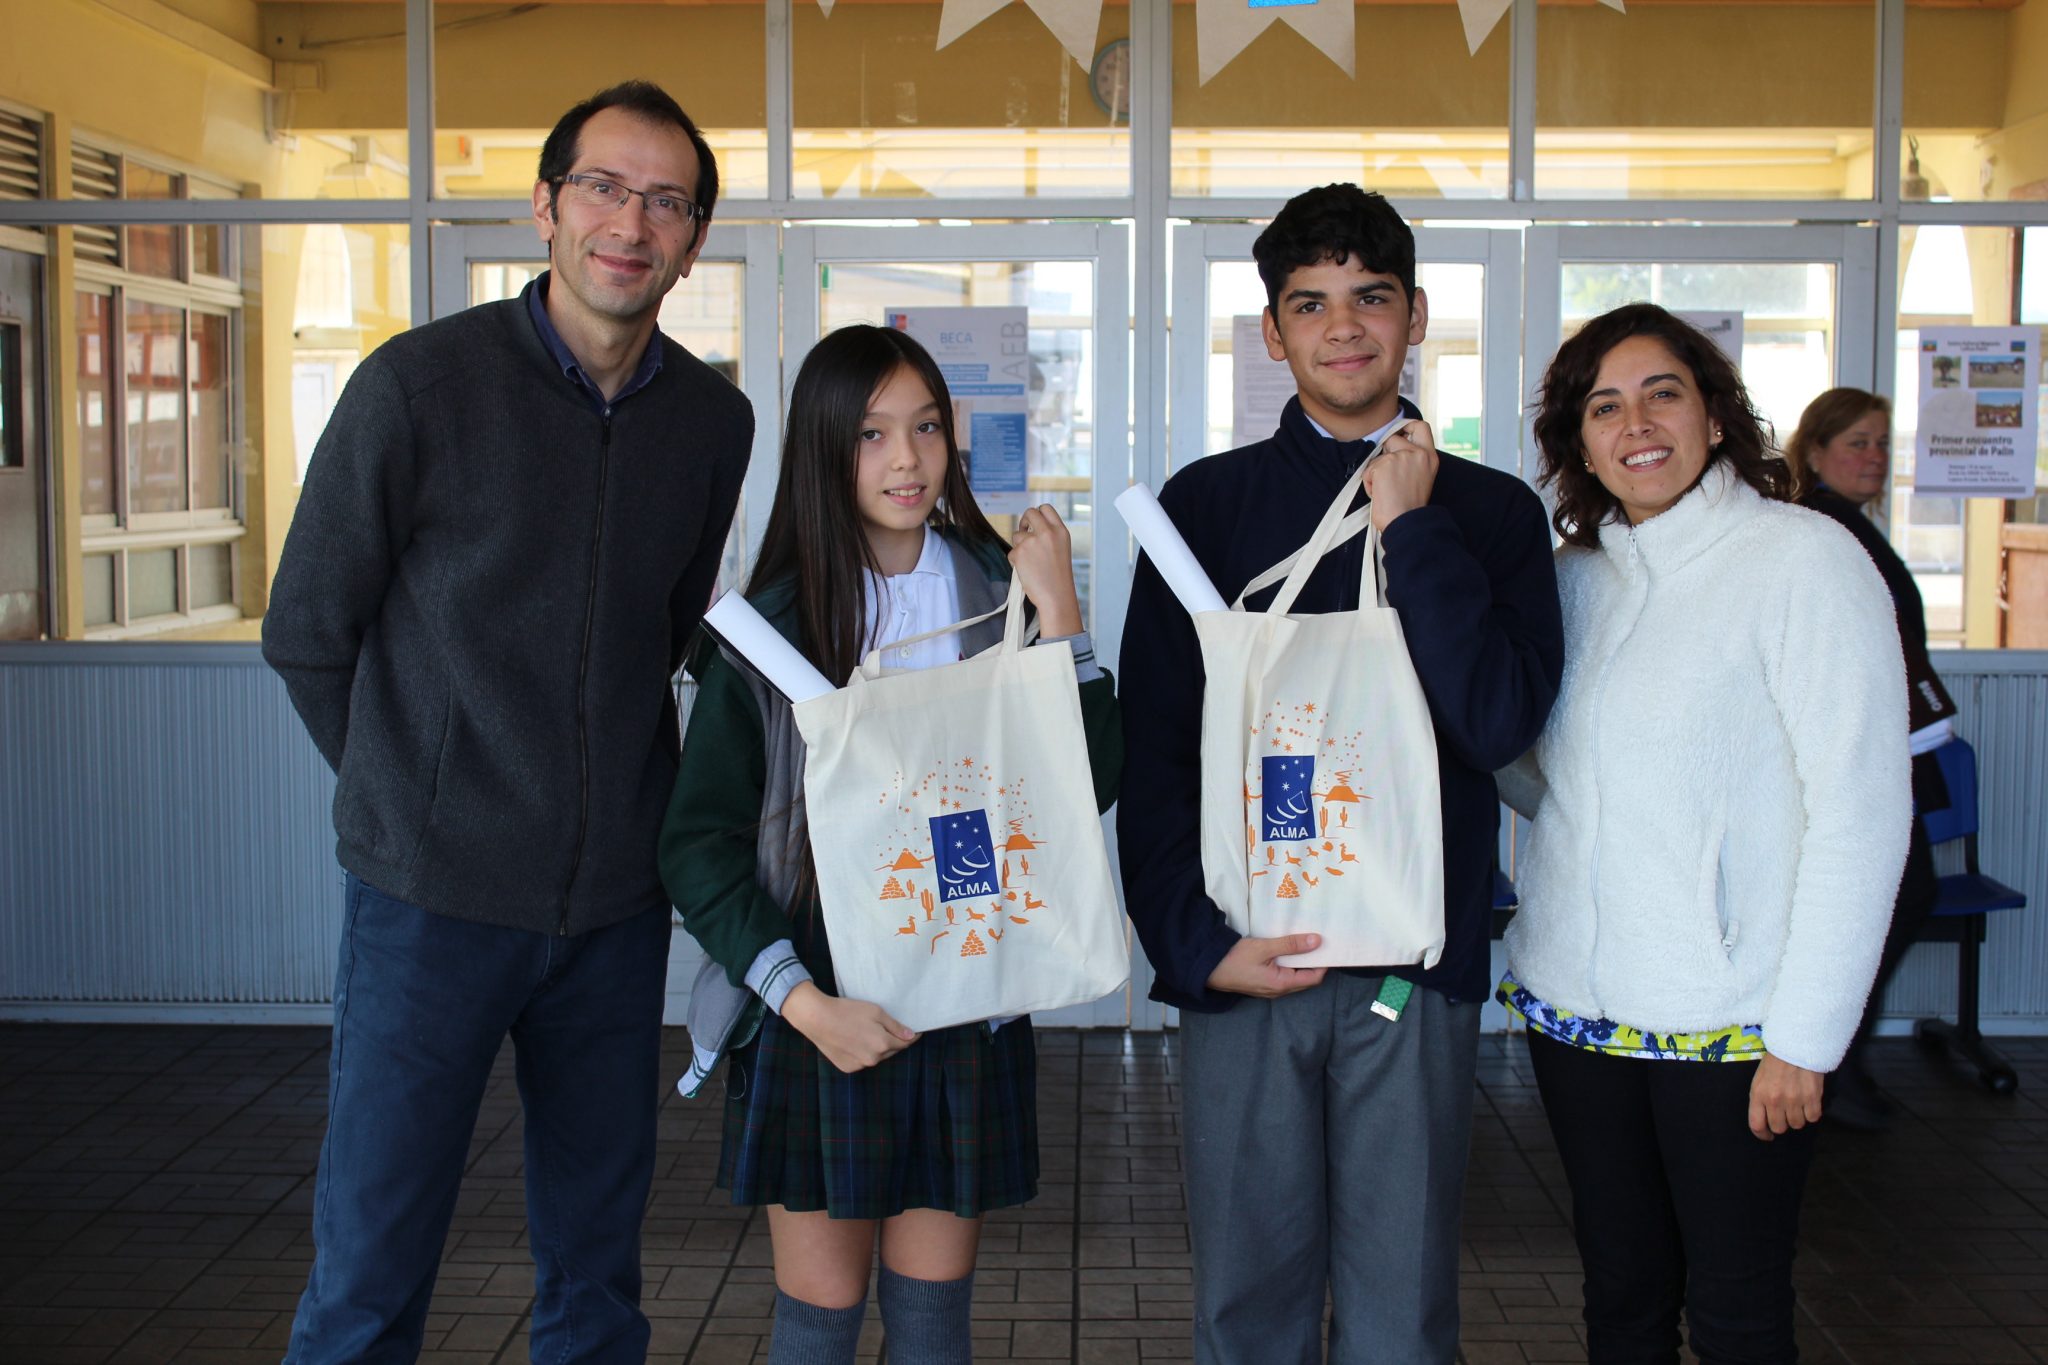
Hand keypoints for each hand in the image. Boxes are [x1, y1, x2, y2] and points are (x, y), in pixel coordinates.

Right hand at [782, 981, 918, 1072]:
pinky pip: (862, 1061)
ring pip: (876, 1057)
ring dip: (877, 1048)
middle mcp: (873, 1059)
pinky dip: (863, 1053)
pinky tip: (855, 1041)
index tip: (915, 1032)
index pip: (905, 1043)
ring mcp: (859, 1065)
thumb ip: (895, 1026)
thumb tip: (911, 1036)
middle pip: (891, 1050)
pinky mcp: (847, 1068)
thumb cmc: (847, 1011)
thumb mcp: (876, 1012)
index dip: (911, 1036)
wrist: (818, 1019)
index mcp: (882, 1044)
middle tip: (888, 1029)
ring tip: (867, 1033)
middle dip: (893, 1041)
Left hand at [1008, 504, 1082, 636]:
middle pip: (1030, 513)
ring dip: (1019, 546)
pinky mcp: (1019, 553)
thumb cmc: (1058, 577)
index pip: (1046, 508)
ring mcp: (1032, 541)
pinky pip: (1012, 552)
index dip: (1037, 514)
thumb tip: (1029, 528)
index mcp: (1060, 531)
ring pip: (1017, 535)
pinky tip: (1027, 572)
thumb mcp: (1061, 549)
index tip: (1033, 523)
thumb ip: (1049, 536)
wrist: (1056, 596)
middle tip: (1024, 532)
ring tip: (1031, 563)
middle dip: (1024, 521)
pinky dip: (1016, 561)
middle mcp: (1047, 532)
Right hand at [1206, 934, 1327, 997]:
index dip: (1324, 963)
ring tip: (1305, 944)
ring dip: (1301, 963)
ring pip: (1295, 978)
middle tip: (1318, 942)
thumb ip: (1291, 945)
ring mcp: (1270, 989)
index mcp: (1282, 984)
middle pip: (1306, 980)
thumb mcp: (1264, 947)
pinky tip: (1288, 951)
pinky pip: (1284, 977)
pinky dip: (1290, 965)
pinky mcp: (1263, 984)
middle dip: (1315, 963)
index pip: (1314, 978)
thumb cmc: (1234, 958)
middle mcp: (1278, 991)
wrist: (1208, 967)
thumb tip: (1317, 941)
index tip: (1327, 946)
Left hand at [1361, 420, 1439, 532]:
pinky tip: (1380, 495)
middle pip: (1392, 439)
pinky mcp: (1384, 465)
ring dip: (1376, 473)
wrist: (1406, 523)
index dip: (1406, 426)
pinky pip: (1368, 470)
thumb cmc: (1410, 507)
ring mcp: (1401, 457)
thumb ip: (1412, 460)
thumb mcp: (1420, 477)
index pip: (1420, 426)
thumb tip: (1392, 450)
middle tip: (1387, 475)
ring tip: (1386, 491)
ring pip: (1378, 457)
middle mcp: (1418, 453)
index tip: (1398, 435)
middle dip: (1385, 455)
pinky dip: (1369, 483)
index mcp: (1430, 457)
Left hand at [1747, 1051, 1824, 1140]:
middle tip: (1784, 1115)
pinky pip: (1813, 1118)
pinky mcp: (1812, 1098)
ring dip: (1797, 1118)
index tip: (1767, 1135)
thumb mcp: (1759, 1080)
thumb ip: (1760, 1100)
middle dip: (1781, 1124)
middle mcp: (1775, 1101)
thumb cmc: (1775, 1063)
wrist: (1796, 1046)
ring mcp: (1795, 1100)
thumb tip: (1765, 1119)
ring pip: (1797, 1125)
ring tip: (1797, 1105)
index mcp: (1758, 1095)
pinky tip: (1808, 1103)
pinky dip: (1812, 1113)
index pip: (1756, 1125)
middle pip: (1779, 1128)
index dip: (1762, 1135)